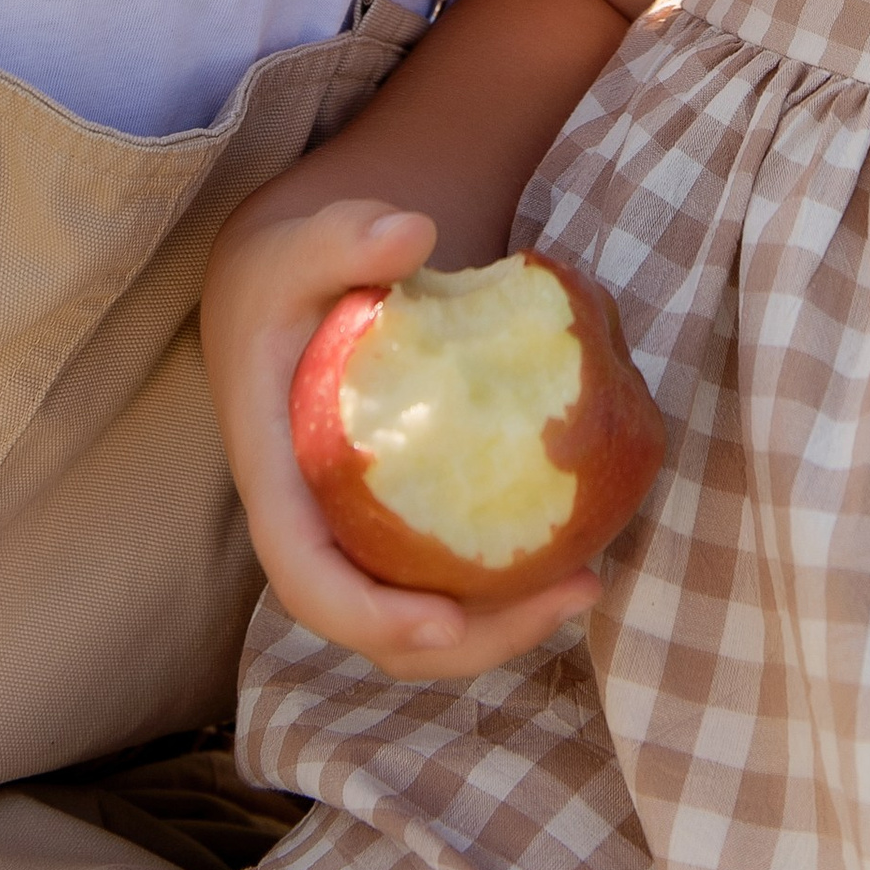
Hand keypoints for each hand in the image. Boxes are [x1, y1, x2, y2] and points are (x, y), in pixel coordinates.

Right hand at [203, 191, 603, 680]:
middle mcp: (316, 527)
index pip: (308, 578)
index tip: (444, 620)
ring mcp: (360, 532)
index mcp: (278, 483)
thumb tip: (412, 232)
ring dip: (505, 621)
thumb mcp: (297, 246)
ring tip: (591, 583)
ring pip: (424, 615)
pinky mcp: (403, 520)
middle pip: (380, 625)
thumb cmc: (287, 274)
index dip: (369, 613)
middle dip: (475, 637)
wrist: (283, 292)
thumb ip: (342, 235)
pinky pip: (452, 574)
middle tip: (574, 593)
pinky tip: (579, 548)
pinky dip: (510, 580)